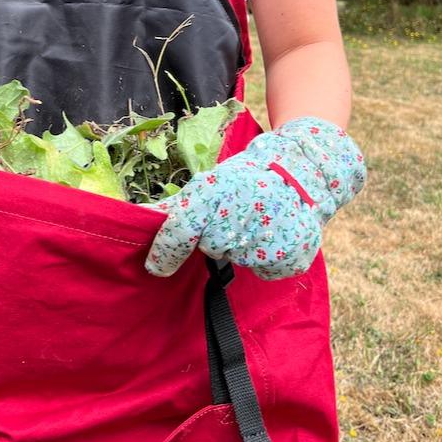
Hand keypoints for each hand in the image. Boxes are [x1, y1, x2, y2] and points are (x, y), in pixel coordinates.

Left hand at [144, 116, 366, 278]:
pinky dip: (266, 256)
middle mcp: (237, 220)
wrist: (302, 173)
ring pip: (238, 259)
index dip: (164, 253)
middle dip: (214, 238)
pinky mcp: (288, 259)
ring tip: (258, 221)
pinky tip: (274, 234)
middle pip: (210, 248)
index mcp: (213, 196)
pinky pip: (264, 268)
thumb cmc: (246, 178)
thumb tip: (139, 218)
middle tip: (233, 218)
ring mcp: (265, 242)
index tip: (155, 268)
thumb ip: (176, 207)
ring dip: (242, 246)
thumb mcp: (210, 183)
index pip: (180, 232)